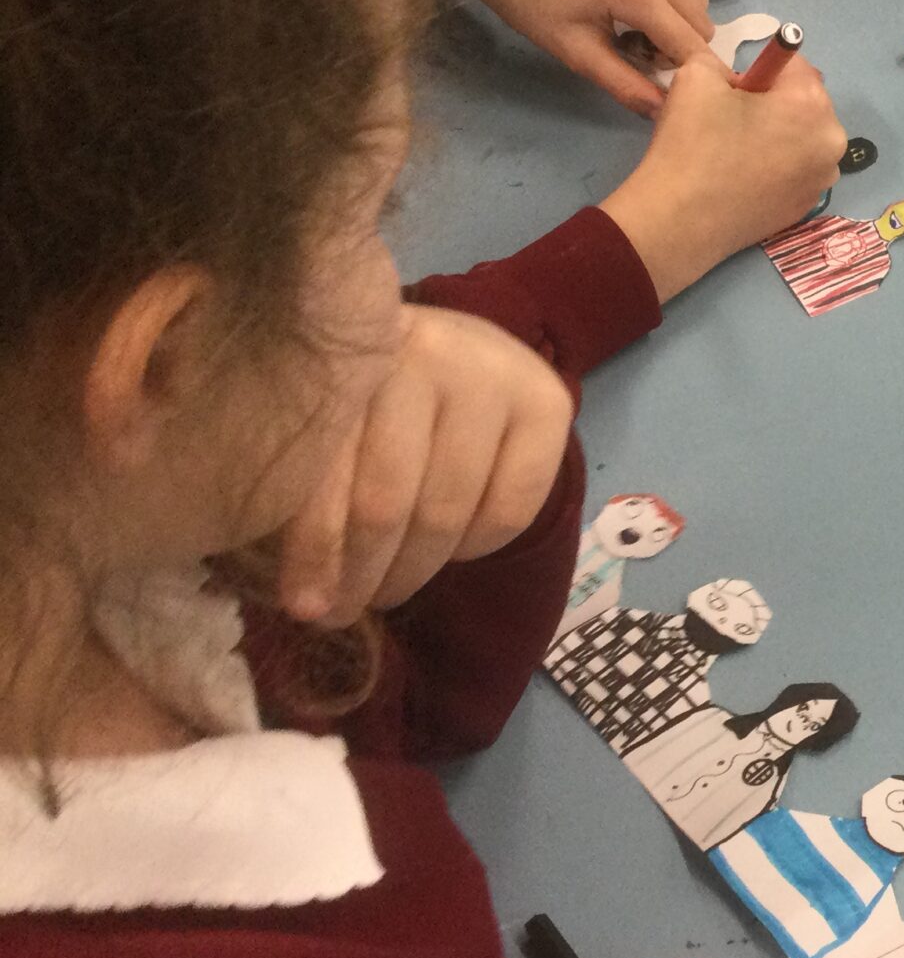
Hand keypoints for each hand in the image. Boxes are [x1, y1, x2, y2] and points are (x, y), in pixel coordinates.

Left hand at [275, 306, 573, 626]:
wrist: (459, 345)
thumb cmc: (373, 392)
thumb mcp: (326, 419)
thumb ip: (304, 481)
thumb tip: (305, 600)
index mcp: (347, 357)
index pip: (325, 474)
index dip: (314, 551)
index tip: (303, 608)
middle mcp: (423, 354)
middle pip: (387, 501)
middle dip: (362, 574)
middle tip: (343, 612)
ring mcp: (492, 376)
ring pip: (446, 513)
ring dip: (414, 571)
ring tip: (389, 590)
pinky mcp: (547, 402)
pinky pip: (509, 511)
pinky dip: (475, 548)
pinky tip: (452, 548)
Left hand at [427, 0, 715, 116]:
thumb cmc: (531, 2)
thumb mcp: (576, 52)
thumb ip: (626, 85)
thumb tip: (667, 112)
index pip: (691, 45)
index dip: (690, 72)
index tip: (674, 83)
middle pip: (701, 20)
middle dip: (678, 43)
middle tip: (634, 45)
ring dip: (675, 15)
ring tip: (632, 16)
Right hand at [598, 53, 846, 303]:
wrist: (679, 221)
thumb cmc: (692, 143)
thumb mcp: (697, 77)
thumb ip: (723, 63)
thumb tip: (739, 82)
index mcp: (812, 105)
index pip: (794, 65)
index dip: (759, 69)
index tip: (733, 90)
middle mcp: (832, 143)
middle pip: (804, 103)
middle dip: (774, 103)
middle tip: (731, 120)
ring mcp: (823, 180)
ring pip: (801, 138)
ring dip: (777, 134)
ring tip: (736, 151)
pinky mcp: (807, 206)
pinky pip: (795, 170)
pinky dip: (776, 165)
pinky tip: (743, 177)